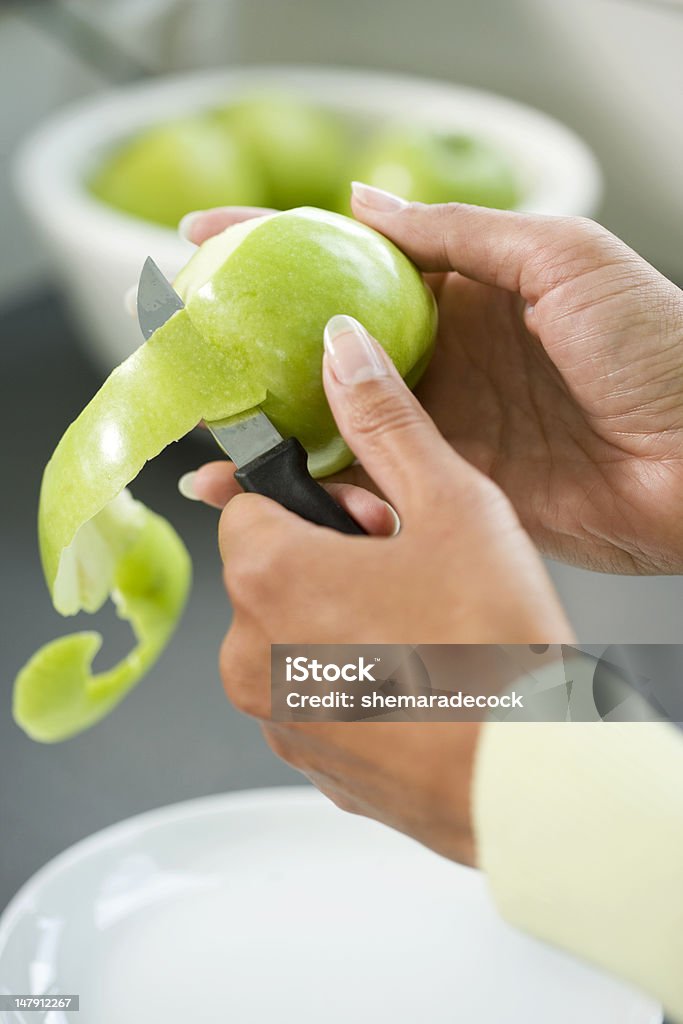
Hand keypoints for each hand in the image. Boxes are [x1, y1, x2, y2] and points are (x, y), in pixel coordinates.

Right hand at [184, 194, 682, 574]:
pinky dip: (317, 487)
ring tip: (202, 434)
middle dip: (251, 347)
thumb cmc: (655, 343)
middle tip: (184, 352)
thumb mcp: (560, 256)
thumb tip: (365, 202)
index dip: (275, 247)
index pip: (351, 262)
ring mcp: (443, 425)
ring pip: (334, 423)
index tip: (203, 244)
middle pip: (324, 348)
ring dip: (266, 429)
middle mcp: (443, 358)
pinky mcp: (451, 487)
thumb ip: (459, 236)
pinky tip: (265, 489)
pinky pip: (370, 483)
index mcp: (464, 291)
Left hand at [210, 314, 571, 864]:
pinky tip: (423, 682)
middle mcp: (249, 654)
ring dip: (347, 621)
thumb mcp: (450, 505)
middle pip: (274, 569)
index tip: (378, 519)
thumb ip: (384, 420)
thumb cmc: (491, 647)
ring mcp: (277, 717)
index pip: (252, 501)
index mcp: (266, 575)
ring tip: (426, 630)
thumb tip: (340, 351)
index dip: (323, 501)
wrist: (525, 779)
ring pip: (297, 635)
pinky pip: (320, 694)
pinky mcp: (312, 763)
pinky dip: (358, 680)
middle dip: (334, 560)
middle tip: (413, 572)